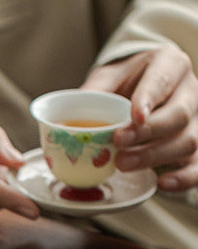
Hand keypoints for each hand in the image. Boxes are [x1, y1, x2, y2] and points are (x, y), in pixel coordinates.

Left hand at [83, 45, 197, 190]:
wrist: (143, 92)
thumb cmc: (124, 84)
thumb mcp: (107, 79)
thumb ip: (92, 93)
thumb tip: (64, 118)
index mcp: (169, 64)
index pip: (164, 78)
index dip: (150, 98)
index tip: (134, 116)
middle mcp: (188, 91)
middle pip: (178, 114)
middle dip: (147, 133)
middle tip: (118, 145)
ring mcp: (196, 120)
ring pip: (188, 140)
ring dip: (155, 156)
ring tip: (122, 165)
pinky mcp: (196, 146)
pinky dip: (185, 177)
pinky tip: (163, 184)